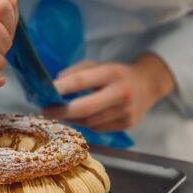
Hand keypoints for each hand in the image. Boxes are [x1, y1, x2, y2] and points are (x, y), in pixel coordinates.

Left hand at [42, 53, 174, 130]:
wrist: (148, 83)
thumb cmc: (117, 72)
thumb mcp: (98, 64)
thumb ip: (77, 72)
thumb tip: (55, 85)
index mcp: (112, 73)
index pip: (81, 81)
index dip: (61, 88)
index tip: (44, 92)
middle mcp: (121, 93)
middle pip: (85, 108)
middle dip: (62, 111)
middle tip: (45, 110)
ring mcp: (125, 111)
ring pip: (90, 121)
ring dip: (72, 118)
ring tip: (61, 112)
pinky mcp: (127, 124)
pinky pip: (98, 128)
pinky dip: (85, 123)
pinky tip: (79, 116)